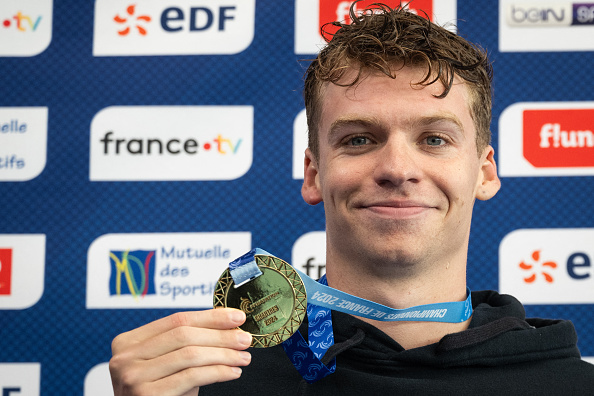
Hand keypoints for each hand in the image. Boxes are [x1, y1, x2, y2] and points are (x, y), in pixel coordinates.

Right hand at [109, 308, 251, 395]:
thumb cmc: (159, 393)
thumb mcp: (168, 363)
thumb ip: (187, 343)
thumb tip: (228, 325)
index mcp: (128, 341)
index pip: (177, 320)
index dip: (210, 317)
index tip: (237, 317)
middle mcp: (124, 356)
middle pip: (183, 335)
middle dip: (220, 335)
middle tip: (245, 338)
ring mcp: (132, 376)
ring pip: (190, 355)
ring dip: (223, 354)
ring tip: (243, 357)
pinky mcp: (145, 395)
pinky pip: (191, 377)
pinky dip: (217, 372)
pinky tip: (232, 372)